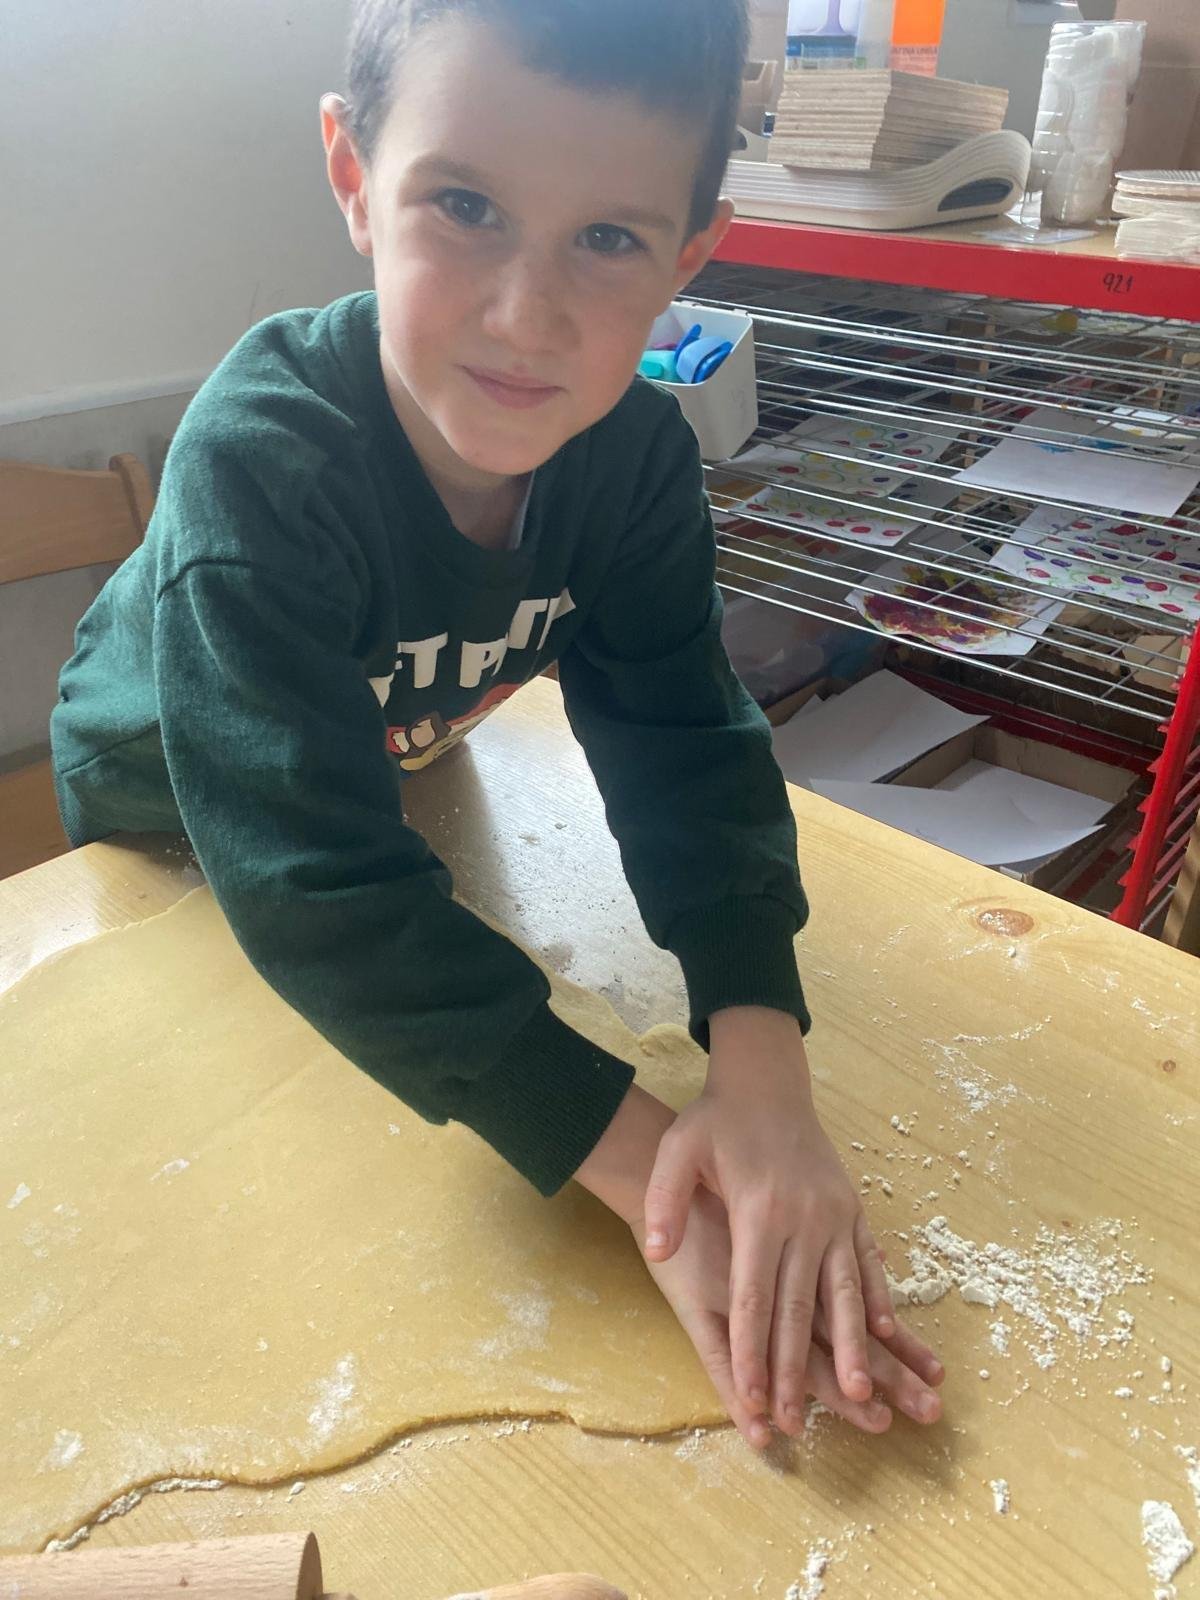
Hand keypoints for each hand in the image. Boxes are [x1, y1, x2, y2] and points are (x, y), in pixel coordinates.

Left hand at [641, 1005, 944, 1439]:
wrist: (767, 1079)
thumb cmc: (716, 1119)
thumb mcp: (678, 1148)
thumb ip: (666, 1200)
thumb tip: (659, 1251)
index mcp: (760, 1209)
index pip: (754, 1294)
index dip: (753, 1349)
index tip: (750, 1397)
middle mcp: (803, 1217)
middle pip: (799, 1306)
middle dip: (796, 1368)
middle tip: (794, 1421)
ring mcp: (833, 1214)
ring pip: (844, 1293)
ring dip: (852, 1348)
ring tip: (858, 1397)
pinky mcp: (851, 1209)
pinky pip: (868, 1264)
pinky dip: (876, 1302)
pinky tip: (884, 1338)